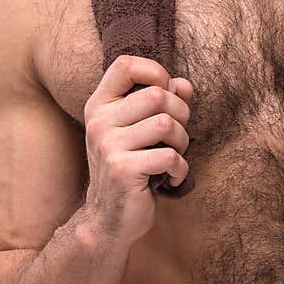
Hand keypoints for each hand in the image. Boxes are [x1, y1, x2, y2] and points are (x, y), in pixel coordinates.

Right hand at [83, 55, 193, 243]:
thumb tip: (184, 84)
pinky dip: (180, 169)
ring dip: (182, 142)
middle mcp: (99, 122)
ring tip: (173, 157)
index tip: (165, 94)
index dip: (155, 72)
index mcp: (100, 105)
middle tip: (176, 137)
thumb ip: (161, 103)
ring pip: (166, 124)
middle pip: (157, 95)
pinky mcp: (122, 170)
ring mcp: (108, 146)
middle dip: (180, 114)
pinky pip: (169, 156)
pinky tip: (171, 178)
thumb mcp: (141, 131)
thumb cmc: (131, 168)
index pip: (125, 65)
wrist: (108, 218)